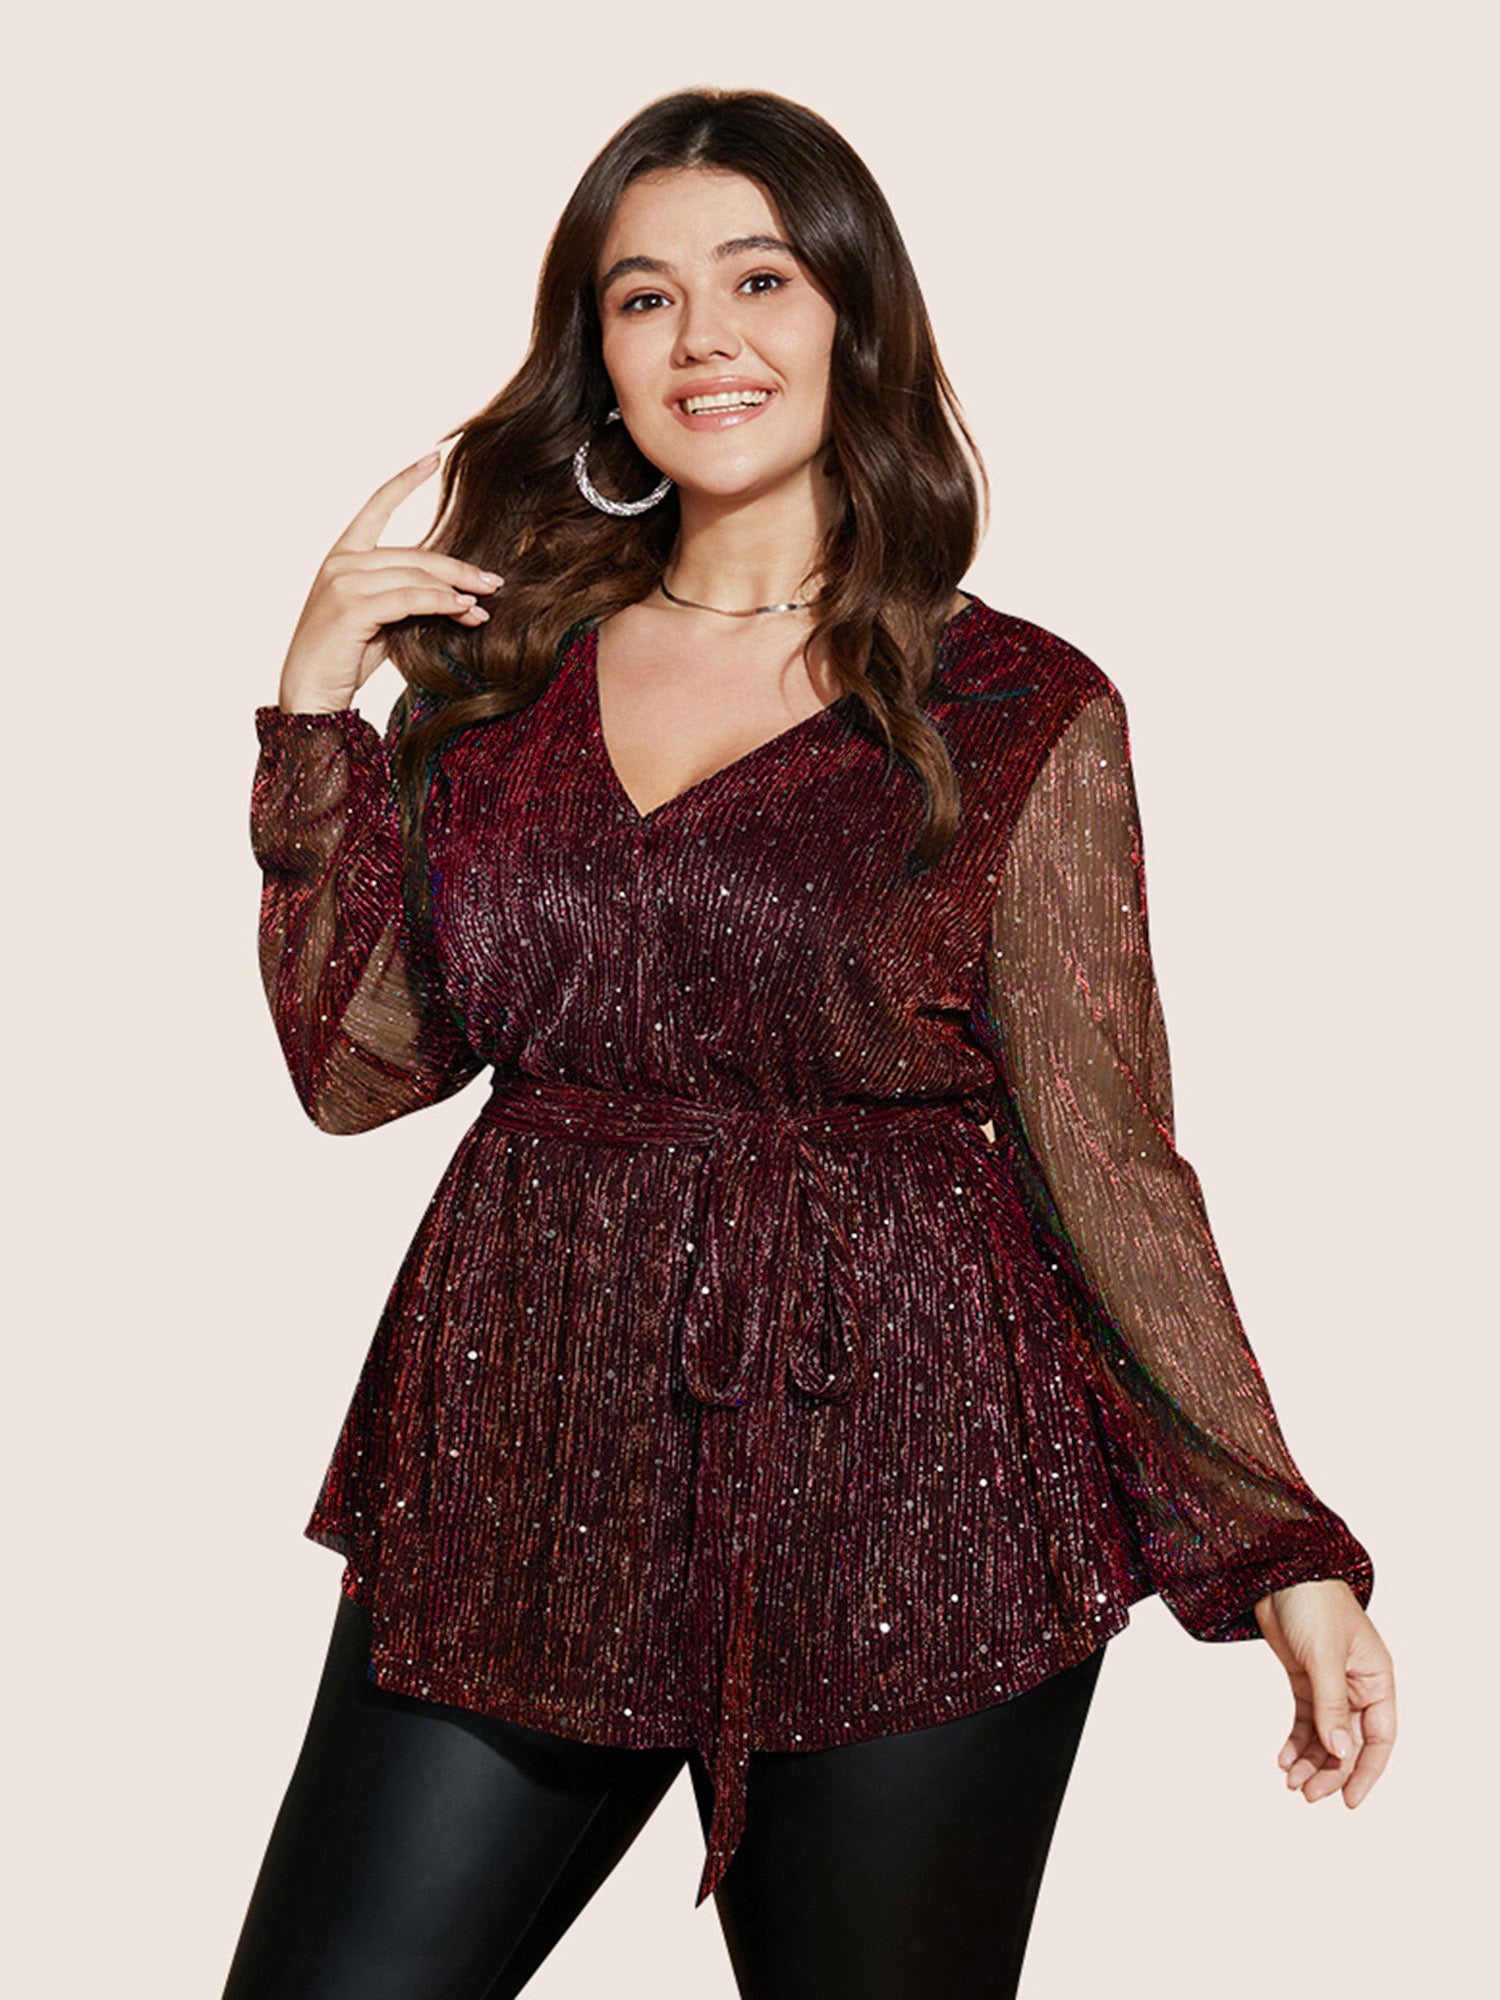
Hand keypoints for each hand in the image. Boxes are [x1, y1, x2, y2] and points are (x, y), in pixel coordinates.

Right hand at [276, 450, 502, 714]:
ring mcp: (343, 581)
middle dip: (458, 568)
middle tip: (493, 582)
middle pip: (414, 554)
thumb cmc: (345, 659)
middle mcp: (341, 562)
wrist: (311, 693)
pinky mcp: (352, 607)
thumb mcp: (382, 622)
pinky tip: (464, 610)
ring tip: (485, 603)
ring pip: (415, 575)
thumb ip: (410, 600)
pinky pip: (409, 598)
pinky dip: (440, 603)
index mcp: (343, 555)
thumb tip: (464, 600)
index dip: (404, 481)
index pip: (376, 506)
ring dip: (456, 590)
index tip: (432, 457)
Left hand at [1255, 1577, 1395, 1807]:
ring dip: (1310, 1760)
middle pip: (1349, 1742)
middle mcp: (1357, 1686)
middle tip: (1306, 1793)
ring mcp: (1330, 1684)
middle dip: (1330, 1770)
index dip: (1366, 1771)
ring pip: (1325, 1735)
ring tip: (1290, 1781)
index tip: (1349, 1800)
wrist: (1279, 1572)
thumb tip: (1341, 1751)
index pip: (1380, 1737)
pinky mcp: (1304, 1679)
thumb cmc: (1314, 1603)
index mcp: (1376, 1679)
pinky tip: (1283, 1758)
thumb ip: (1332, 1706)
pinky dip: (1296, 1741)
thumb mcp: (1324, 1657)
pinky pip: (1305, 1720)